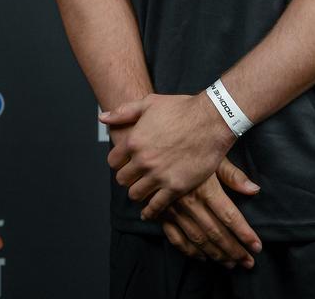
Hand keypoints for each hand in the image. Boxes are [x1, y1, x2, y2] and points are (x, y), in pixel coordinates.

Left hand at [101, 92, 239, 219]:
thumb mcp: (150, 103)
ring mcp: (159, 175)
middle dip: (128, 177)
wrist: (211, 119)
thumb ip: (124, 112)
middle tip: (136, 175)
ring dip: (138, 192)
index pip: (113, 162)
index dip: (119, 162)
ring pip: (135, 194)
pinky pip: (155, 206)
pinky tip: (149, 211)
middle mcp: (143, 160)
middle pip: (122, 180)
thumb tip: (103, 118)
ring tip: (144, 188)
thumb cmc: (182, 108)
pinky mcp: (175, 187)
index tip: (126, 162)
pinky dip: (150, 211)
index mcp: (134, 141)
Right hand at [159, 158, 262, 269]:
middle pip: (216, 232)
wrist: (152, 146)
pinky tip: (202, 257)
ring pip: (198, 239)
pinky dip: (189, 251)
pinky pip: (176, 238)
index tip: (257, 247)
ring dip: (215, 254)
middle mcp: (190, 202)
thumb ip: (233, 175)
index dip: (244, 234)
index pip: (230, 217)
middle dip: (234, 250)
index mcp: (205, 188)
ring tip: (231, 263)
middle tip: (248, 263)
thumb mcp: (213, 155)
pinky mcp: (161, 213)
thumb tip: (254, 190)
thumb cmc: (187, 147)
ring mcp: (174, 210)